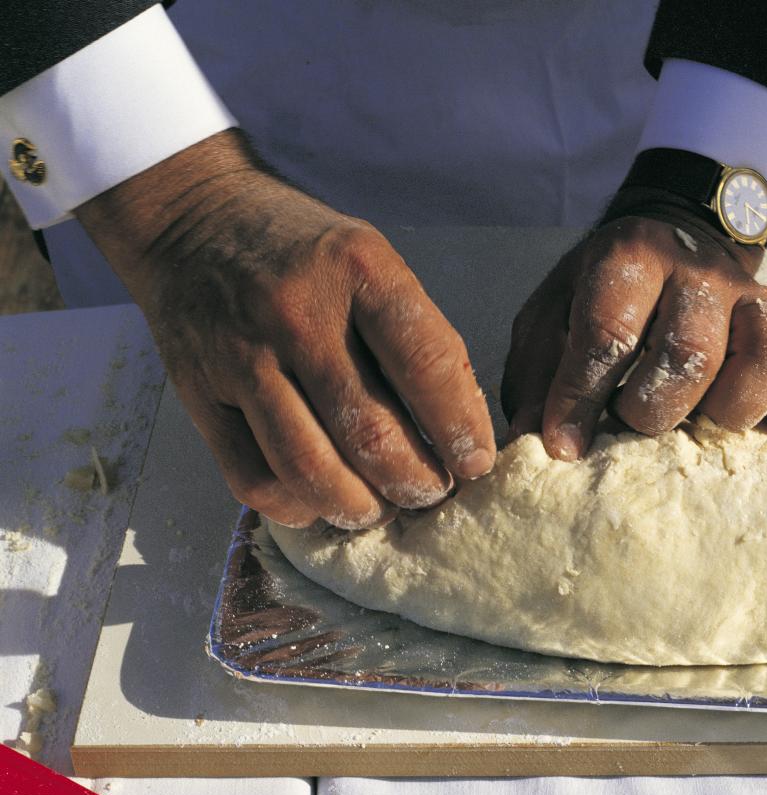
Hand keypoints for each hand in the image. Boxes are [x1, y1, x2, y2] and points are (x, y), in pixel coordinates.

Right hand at [77, 131, 493, 528]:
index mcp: (359, 270)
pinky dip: (299, 507)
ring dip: (361, 506)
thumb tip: (461, 434)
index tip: (476, 463)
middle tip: (432, 492)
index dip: (461, 428)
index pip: (426, 366)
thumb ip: (416, 340)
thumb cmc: (307, 256)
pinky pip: (254, 479)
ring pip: (311, 468)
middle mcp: (298, 313)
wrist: (195, 221)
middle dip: (416, 482)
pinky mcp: (199, 395)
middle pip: (371, 433)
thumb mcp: (373, 265)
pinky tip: (323, 499)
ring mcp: (242, 357)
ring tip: (383, 505)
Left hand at [501, 188, 766, 459]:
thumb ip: (538, 375)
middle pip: (691, 352)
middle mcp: (701, 274)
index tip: (565, 448)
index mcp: (632, 260)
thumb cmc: (604, 296)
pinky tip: (759, 420)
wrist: (674, 239)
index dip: (582, 398)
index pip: (610, 332)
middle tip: (636, 423)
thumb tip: (531, 444)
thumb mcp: (552, 317)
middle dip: (655, 409)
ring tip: (703, 424)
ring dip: (732, 408)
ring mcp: (758, 299)